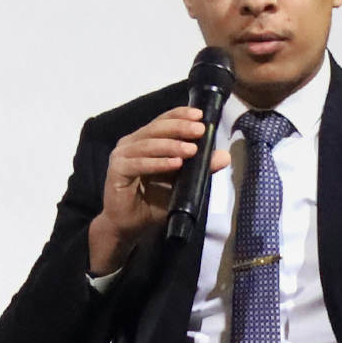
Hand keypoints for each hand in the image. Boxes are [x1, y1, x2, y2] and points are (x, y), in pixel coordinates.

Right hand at [90, 106, 229, 275]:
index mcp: (144, 140)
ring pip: (148, 145)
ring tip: (191, 150)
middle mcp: (130, 143)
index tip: (200, 115)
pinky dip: (158, 163)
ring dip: (171, 146)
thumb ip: (199, 169)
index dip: (180, 115)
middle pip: (156, 129)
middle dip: (179, 128)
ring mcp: (121, 156)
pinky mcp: (116, 171)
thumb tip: (225, 156)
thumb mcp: (181, 185)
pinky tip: (174, 164)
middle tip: (200, 130)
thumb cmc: (152, 204)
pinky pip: (139, 164)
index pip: (163, 121)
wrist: (128, 226)